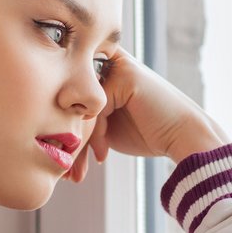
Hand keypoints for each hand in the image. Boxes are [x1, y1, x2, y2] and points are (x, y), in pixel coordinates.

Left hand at [63, 47, 228, 182]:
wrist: (183, 137)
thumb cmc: (148, 133)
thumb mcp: (107, 126)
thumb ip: (83, 119)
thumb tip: (48, 133)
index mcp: (102, 70)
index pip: (68, 94)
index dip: (63, 127)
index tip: (61, 161)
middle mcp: (108, 61)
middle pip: (71, 99)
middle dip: (67, 138)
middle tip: (65, 171)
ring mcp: (117, 64)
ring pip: (81, 106)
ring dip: (79, 143)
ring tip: (77, 171)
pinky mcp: (125, 74)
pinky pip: (97, 108)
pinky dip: (97, 135)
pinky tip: (103, 155)